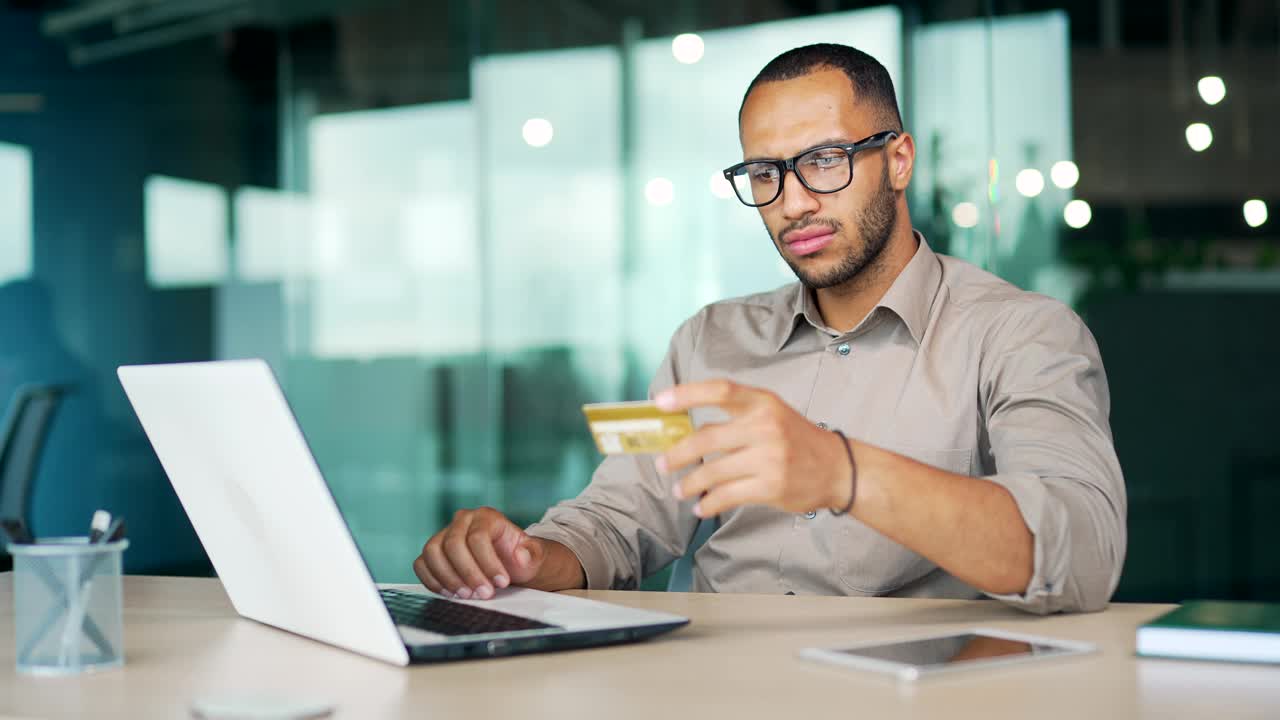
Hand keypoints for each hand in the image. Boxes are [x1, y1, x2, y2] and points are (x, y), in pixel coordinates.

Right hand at [412, 507, 544, 599]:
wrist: (510, 564)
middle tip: (484, 594)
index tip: (501, 583)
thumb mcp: (534, 556)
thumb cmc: (520, 559)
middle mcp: (462, 521)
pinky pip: (422, 563)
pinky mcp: (434, 552)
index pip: (478, 536)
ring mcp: (444, 535)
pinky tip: (451, 594)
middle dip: (468, 573)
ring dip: (448, 577)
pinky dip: (432, 580)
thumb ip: (531, 555)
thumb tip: (520, 555)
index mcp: (486, 517)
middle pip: (453, 544)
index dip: (488, 562)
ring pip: (432, 551)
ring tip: (467, 595)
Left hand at [655, 380, 852, 517]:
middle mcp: (765, 426)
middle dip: (678, 454)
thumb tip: (686, 430)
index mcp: (763, 402)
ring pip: (713, 471)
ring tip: (679, 489)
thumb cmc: (797, 439)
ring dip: (689, 483)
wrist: (838, 468)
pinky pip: (727, 495)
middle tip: (662, 464)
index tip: (660, 401)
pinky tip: (700, 506)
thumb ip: (736, 417)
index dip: (687, 394)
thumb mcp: (772, 414)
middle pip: (707, 438)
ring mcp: (769, 458)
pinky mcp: (771, 486)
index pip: (720, 390)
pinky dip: (708, 503)